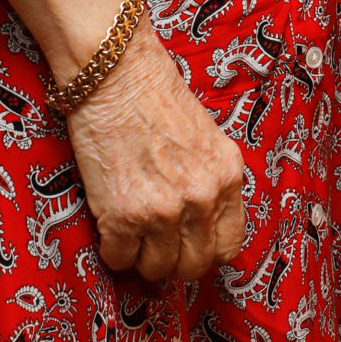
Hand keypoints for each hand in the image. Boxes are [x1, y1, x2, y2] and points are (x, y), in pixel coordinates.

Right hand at [68, 19, 246, 283]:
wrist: (114, 71)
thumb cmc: (154, 94)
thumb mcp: (205, 137)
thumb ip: (209, 180)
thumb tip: (199, 227)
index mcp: (228, 175)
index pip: (230, 246)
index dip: (206, 249)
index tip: (189, 243)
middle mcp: (202, 197)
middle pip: (194, 266)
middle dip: (174, 260)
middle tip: (156, 242)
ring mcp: (163, 210)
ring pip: (157, 270)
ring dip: (142, 257)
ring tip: (132, 232)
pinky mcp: (123, 216)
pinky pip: (120, 260)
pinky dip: (112, 249)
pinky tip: (110, 225)